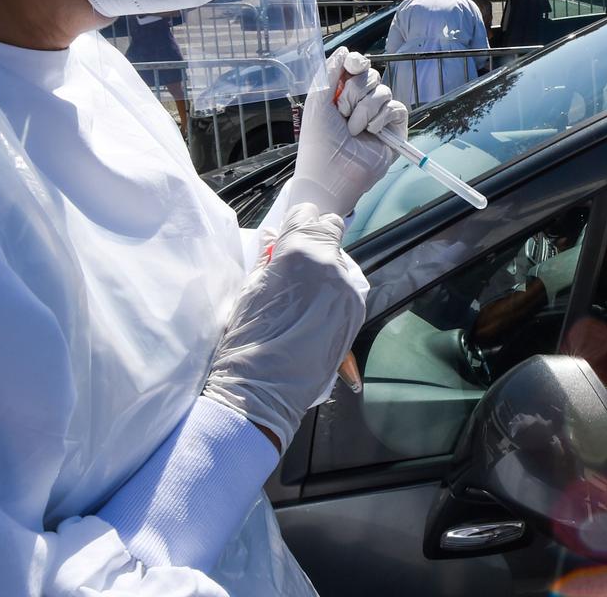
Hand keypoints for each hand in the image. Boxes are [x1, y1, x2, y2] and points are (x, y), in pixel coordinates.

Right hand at [202, 203, 368, 451]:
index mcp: (302, 254)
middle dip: (314, 241)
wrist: (267, 389)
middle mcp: (333, 266)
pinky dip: (333, 290)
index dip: (296, 223)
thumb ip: (268, 257)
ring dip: (324, 269)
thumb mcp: (251, 290)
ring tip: (301, 295)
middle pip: (331, 232)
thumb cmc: (249, 338)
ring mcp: (349, 289)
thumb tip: (274, 235)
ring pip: (341, 262)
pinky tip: (313, 310)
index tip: (287, 234)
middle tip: (293, 263)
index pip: (308, 216)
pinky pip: (347, 287)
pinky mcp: (357, 311)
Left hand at [288, 47, 409, 216]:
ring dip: (365, 110)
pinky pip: (396, 108)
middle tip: (342, 112)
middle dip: (354, 92)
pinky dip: (381, 119)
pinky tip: (370, 132)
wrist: (331, 173)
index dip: (357, 62)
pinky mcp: (394, 129)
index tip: (353, 65)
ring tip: (353, 129)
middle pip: (371, 75)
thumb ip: (330, 72)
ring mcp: (379, 116)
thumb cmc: (318, 141)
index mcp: (341, 93)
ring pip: (383, 92)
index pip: (357, 66)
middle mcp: (361, 102)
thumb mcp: (317, 101)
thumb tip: (345, 49)